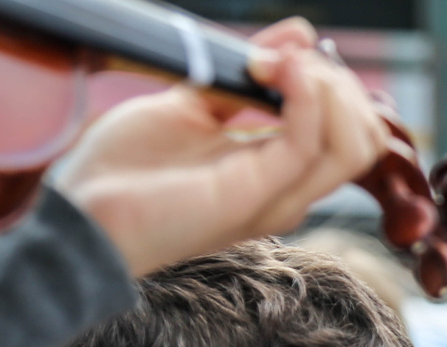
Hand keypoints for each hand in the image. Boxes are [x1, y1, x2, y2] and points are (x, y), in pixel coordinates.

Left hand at [56, 17, 387, 274]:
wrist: (82, 212)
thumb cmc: (126, 168)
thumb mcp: (191, 101)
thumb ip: (244, 74)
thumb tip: (300, 35)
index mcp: (276, 171)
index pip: (349, 130)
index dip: (329, 80)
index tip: (277, 52)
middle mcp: (288, 188)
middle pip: (364, 136)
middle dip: (337, 81)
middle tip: (280, 58)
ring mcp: (278, 194)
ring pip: (355, 142)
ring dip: (328, 86)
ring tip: (279, 64)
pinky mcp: (257, 192)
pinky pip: (309, 140)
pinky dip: (304, 94)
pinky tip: (274, 70)